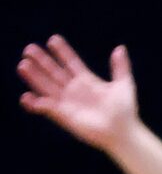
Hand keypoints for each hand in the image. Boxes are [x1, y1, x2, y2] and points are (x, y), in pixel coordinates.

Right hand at [17, 36, 140, 151]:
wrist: (124, 133)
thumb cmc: (126, 112)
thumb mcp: (124, 85)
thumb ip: (121, 67)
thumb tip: (120, 48)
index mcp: (87, 81)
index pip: (71, 62)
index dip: (62, 52)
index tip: (53, 40)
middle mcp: (75, 90)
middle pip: (54, 72)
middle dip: (42, 61)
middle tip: (29, 49)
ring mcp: (68, 103)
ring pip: (46, 87)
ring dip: (34, 77)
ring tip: (23, 65)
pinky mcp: (64, 116)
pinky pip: (46, 108)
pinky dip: (35, 104)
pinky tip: (26, 97)